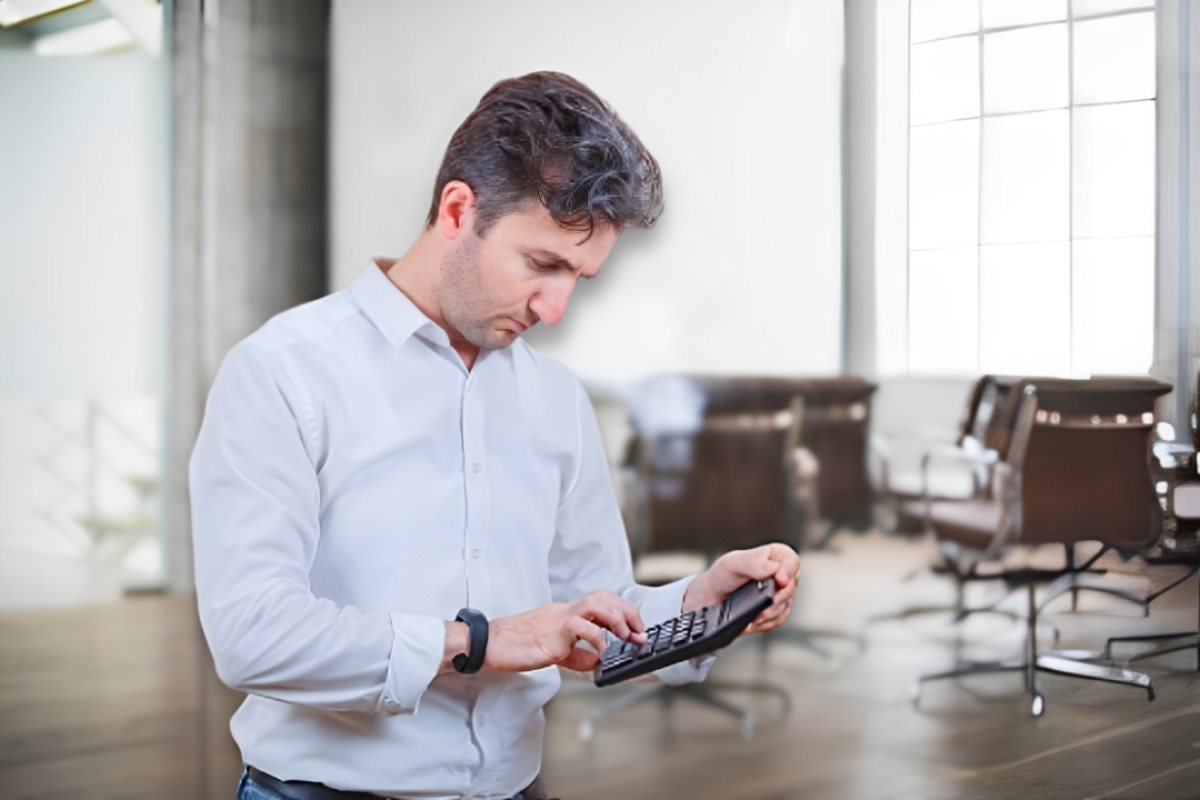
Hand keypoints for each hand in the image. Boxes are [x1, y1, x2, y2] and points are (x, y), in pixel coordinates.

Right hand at [484, 591, 648, 672]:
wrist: (488, 644)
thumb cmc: (514, 647)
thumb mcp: (553, 651)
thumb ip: (575, 654)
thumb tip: (595, 662)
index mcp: (565, 613)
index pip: (601, 602)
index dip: (623, 612)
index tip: (636, 629)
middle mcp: (565, 610)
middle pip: (605, 597)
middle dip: (628, 613)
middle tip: (639, 633)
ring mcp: (559, 618)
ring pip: (597, 604)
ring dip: (618, 619)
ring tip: (627, 636)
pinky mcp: (553, 631)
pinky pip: (582, 627)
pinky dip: (598, 639)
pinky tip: (601, 653)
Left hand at [682, 543, 799, 635]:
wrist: (709, 598)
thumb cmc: (721, 576)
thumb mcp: (732, 563)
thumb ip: (752, 561)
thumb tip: (773, 568)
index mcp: (772, 557)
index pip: (791, 561)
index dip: (788, 570)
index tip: (779, 580)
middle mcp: (779, 575)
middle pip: (791, 588)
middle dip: (776, 597)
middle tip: (761, 602)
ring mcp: (778, 595)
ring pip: (785, 607)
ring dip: (769, 613)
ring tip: (753, 614)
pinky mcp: (774, 613)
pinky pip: (778, 621)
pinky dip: (765, 623)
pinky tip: (752, 621)